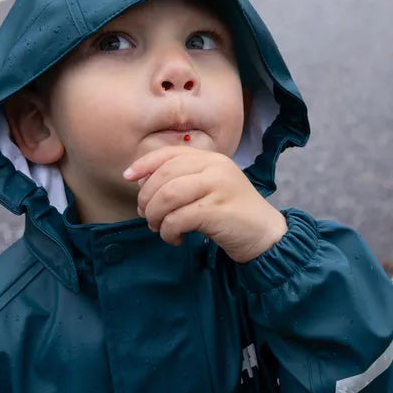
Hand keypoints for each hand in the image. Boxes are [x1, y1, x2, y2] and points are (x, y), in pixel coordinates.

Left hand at [123, 147, 286, 262]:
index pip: (170, 153)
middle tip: (146, 216)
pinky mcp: (218, 210)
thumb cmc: (231, 214)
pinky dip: (169, 231)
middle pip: (165, 176)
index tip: (128, 178)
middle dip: (147, 198)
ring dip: (155, 215)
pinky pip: (179, 218)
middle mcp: (215, 167)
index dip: (144, 164)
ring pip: (169, 195)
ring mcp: (218, 187)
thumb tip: (141, 182)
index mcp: (211, 158)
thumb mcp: (208, 188)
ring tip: (158, 228)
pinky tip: (175, 238)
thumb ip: (182, 180)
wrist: (265, 235)